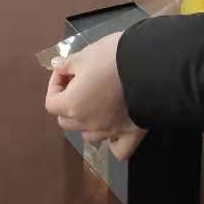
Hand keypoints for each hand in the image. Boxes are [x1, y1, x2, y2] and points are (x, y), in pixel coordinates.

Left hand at [45, 33, 145, 158]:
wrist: (151, 65)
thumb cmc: (113, 57)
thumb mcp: (86, 54)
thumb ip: (67, 64)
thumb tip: (58, 67)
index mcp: (72, 105)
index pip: (51, 102)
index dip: (55, 85)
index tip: (67, 71)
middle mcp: (87, 124)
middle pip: (66, 121)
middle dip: (68, 103)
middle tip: (80, 83)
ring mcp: (110, 132)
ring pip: (89, 136)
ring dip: (88, 122)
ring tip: (98, 104)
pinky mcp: (131, 134)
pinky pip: (118, 149)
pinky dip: (114, 143)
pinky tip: (116, 130)